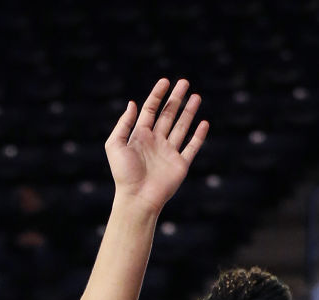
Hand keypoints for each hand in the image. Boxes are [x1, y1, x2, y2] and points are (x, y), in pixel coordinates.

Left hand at [105, 79, 207, 213]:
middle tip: (184, 82)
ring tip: (196, 96)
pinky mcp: (180, 165)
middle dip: (176, 98)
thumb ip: (123, 124)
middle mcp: (156, 142)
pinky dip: (199, 136)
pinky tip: (204, 123)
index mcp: (140, 136)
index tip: (165, 81)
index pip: (151, 110)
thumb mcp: (115, 145)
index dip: (157, 95)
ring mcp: (169, 153)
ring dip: (189, 112)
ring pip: (181, 127)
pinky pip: (192, 147)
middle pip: (168, 115)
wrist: (137, 199)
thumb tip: (132, 103)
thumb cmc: (123, 175)